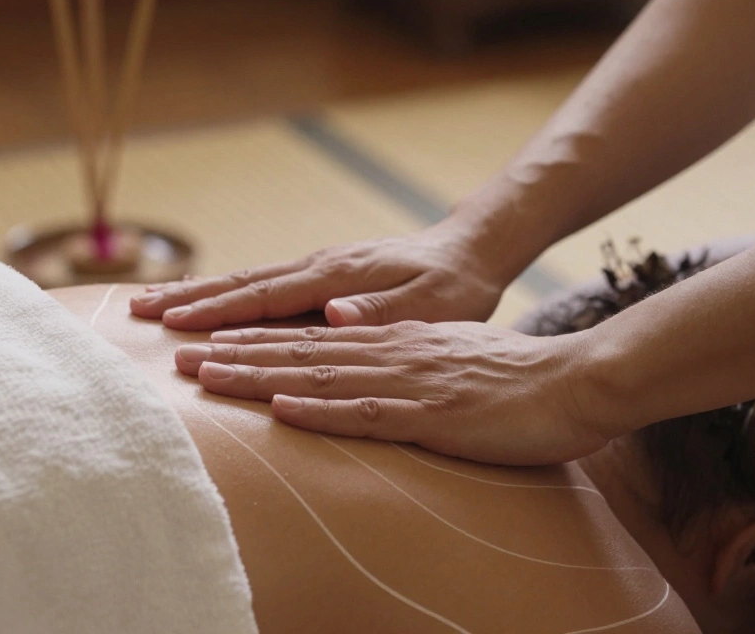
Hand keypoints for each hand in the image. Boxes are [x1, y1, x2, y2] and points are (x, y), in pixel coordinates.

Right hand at [129, 224, 505, 329]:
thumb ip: (380, 312)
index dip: (218, 312)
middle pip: (242, 283)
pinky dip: (228, 293)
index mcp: (337, 276)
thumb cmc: (454, 285)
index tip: (174, 324)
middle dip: (189, 297)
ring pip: (247, 280)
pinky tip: (207, 303)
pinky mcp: (322, 274)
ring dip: (200, 294)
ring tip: (152, 305)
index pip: (266, 297)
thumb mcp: (431, 305)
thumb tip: (332, 312)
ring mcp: (318, 267)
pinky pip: (264, 285)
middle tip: (135, 309)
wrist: (470, 249)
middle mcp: (319, 266)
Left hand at [172, 321, 615, 465]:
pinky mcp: (433, 413)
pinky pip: (368, 412)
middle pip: (299, 353)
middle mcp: (391, 353)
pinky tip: (283, 408)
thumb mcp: (446, 359)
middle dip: (236, 354)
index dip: (255, 341)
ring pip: (319, 376)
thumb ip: (399, 353)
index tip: (206, 344)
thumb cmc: (513, 379)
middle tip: (179, 356)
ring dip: (259, 376)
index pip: (310, 341)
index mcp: (392, 342)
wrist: (574, 381)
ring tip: (207, 375)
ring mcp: (410, 381)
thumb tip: (355, 346)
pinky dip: (322, 409)